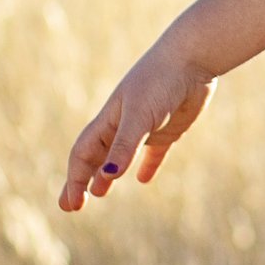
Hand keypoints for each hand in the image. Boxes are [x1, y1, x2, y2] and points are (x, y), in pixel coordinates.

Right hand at [60, 39, 214, 213]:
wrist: (193, 58)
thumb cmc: (161, 81)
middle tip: (72, 205)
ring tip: (100, 193)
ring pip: (120, 157)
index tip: (71, 203)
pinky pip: (154, 152)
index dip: (74, 179)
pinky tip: (144, 179)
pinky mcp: (169, 128)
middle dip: (81, 180)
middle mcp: (123, 125)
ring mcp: (146, 127)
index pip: (83, 154)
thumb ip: (125, 145)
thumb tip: (107, 177)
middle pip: (96, 158)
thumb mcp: (140, 115)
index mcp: (109, 120)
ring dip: (107, 175)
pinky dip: (148, 166)